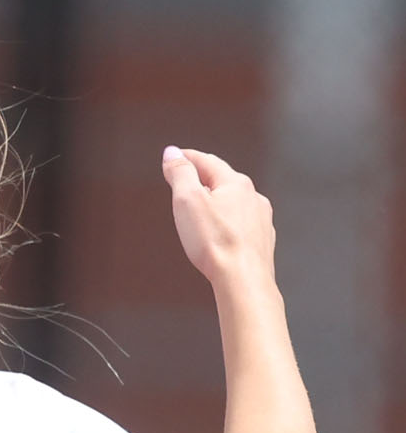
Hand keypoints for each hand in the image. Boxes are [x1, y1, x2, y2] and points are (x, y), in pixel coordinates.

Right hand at [163, 146, 275, 289]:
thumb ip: (180, 174)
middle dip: (203, 178)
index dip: (187, 157)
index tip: (174, 156)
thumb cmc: (216, 243)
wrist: (243, 278)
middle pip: (223, 180)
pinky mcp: (261, 239)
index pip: (207, 161)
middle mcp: (252, 196)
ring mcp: (260, 218)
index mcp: (235, 183)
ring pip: (236, 202)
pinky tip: (223, 230)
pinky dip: (229, 220)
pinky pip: (243, 223)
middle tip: (186, 178)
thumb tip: (173, 153)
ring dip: (219, 199)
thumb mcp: (188, 201)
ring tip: (203, 205)